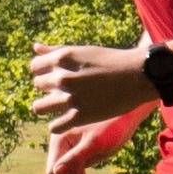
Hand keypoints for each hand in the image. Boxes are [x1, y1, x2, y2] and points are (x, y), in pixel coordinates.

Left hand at [24, 38, 148, 132]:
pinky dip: (58, 125)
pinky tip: (67, 119)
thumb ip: (56, 51)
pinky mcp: (80, 117)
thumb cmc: (110, 61)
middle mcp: (64, 78)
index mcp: (63, 58)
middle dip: (48, 88)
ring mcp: (71, 98)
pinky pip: (54, 127)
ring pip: (38, 107)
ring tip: (60, 105)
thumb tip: (36, 47)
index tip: (55, 75)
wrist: (137, 76)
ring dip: (47, 107)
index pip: (34, 67)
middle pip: (38, 86)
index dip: (43, 71)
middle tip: (64, 90)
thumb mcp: (82, 51)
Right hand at [41, 111, 135, 173]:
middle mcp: (58, 147)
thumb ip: (75, 157)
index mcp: (59, 140)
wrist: (125, 115)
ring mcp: (65, 152)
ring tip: (85, 170)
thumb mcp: (96, 143)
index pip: (51, 173)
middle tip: (85, 171)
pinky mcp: (72, 157)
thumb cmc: (113, 126)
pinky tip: (86, 169)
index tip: (84, 169)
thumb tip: (54, 173)